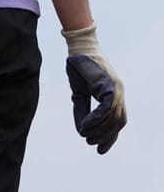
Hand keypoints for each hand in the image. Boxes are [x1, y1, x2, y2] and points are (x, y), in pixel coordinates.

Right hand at [62, 23, 126, 153]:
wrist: (78, 48)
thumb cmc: (79, 68)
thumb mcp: (80, 93)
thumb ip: (83, 111)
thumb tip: (82, 131)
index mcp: (114, 94)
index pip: (118, 121)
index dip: (110, 136)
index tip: (100, 149)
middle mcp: (119, 92)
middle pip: (118, 122)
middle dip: (106, 136)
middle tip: (91, 143)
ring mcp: (116, 88)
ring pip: (113, 117)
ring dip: (99, 129)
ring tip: (85, 134)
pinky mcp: (110, 85)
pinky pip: (106, 108)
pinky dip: (96, 119)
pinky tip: (86, 124)